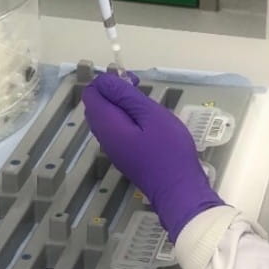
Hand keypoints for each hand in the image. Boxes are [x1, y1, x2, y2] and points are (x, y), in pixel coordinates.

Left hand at [82, 72, 223, 240]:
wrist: (177, 188)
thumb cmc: (168, 149)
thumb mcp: (150, 115)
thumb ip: (126, 96)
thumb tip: (105, 80)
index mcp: (107, 125)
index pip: (91, 94)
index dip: (107, 82)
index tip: (132, 82)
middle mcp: (104, 136)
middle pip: (97, 105)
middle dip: (113, 91)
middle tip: (140, 90)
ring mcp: (113, 148)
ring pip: (107, 117)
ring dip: (121, 104)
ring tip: (146, 104)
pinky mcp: (123, 154)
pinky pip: (116, 129)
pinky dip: (126, 118)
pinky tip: (147, 121)